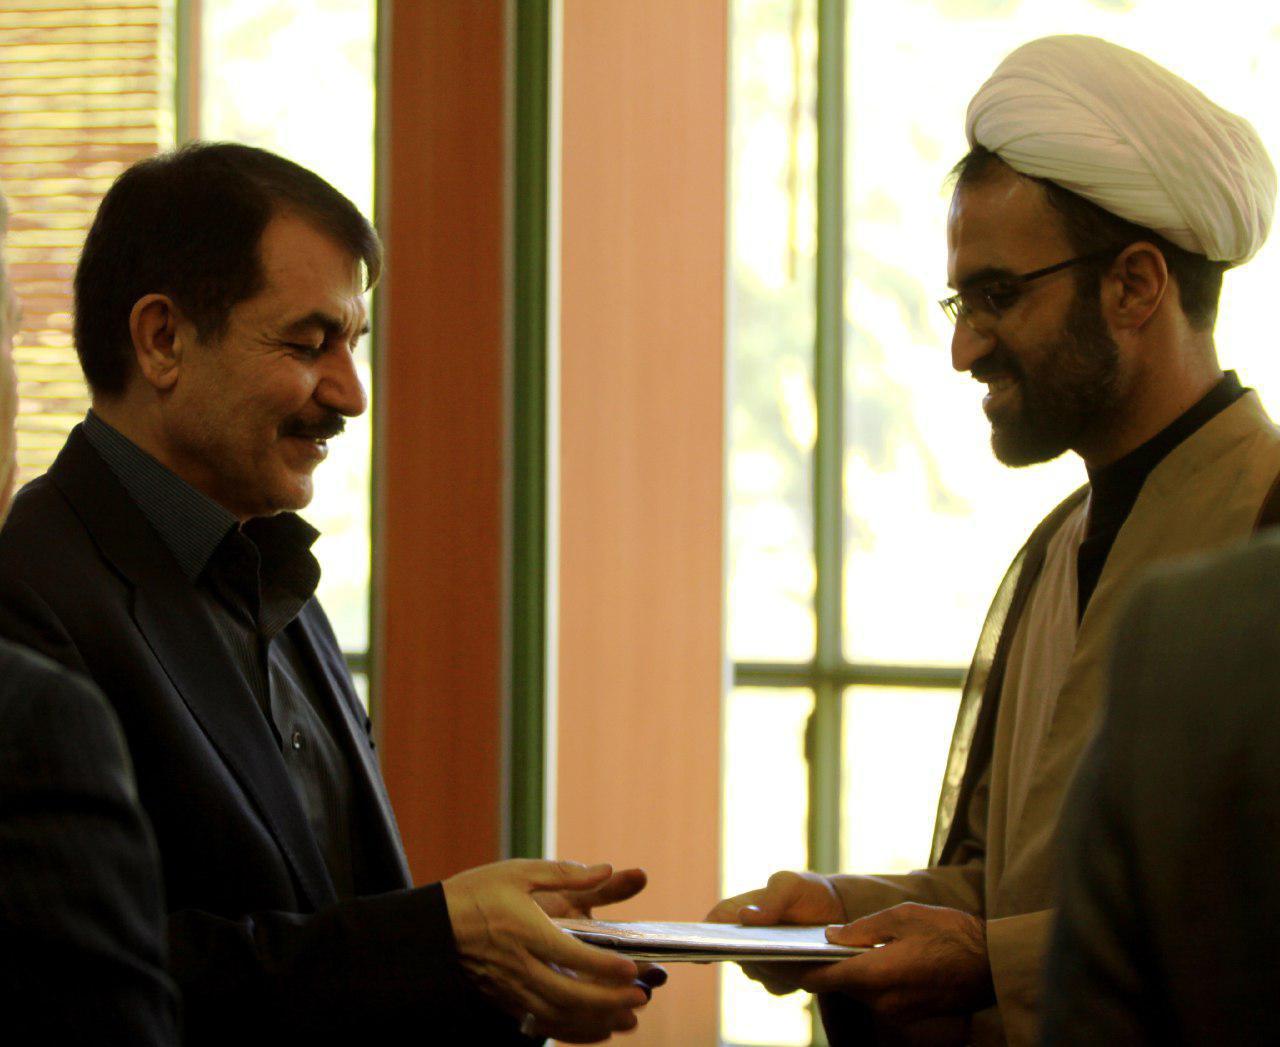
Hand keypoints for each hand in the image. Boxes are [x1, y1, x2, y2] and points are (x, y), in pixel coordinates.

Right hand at [444, 859, 650, 1042]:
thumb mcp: (519, 872)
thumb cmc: (477, 893)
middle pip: (570, 995)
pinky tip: (596, 1028)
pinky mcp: (504, 1001)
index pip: (574, 956)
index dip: (605, 967)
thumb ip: (565, 874)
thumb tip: (604, 869)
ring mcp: (511, 989)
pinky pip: (542, 1023)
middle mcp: (520, 966)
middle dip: (609, 1001)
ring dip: (596, 1020)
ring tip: (628, 1018)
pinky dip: (572, 1030)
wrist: (432, 927)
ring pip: (559, 1016)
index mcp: (526, 931)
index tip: (632, 969)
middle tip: (641, 998)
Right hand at [705, 870, 845, 995]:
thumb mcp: (791, 885)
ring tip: (794, 952)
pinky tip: (805, 964)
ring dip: (772, 966)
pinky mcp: (780, 978)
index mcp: (736, 911)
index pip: (711, 926)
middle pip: (731, 955)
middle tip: (762, 951)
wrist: (838, 912)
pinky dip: (789, 978)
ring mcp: (760, 960)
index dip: (701, 940)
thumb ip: (771, 898)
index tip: (698, 953)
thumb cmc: (806, 891)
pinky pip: (777, 986)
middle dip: (745, 955)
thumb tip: (744, 917)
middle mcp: (743, 939)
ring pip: (756, 973)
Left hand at [797, 902, 994, 1020]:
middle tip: (799, 944)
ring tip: (831, 947)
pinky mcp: (907, 1014)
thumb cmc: (950, 933)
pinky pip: (875, 997)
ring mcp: (895, 1012)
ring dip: (843, 972)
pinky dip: (864, 979)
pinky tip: (864, 958)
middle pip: (836, 986)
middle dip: (819, 967)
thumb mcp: (902, 917)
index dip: (798, 967)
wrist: (993, 963)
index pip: (822, 979)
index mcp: (876, 976)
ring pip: (855, 992)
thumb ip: (860, 929)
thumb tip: (829, 937)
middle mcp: (882, 1002)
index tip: (779, 955)